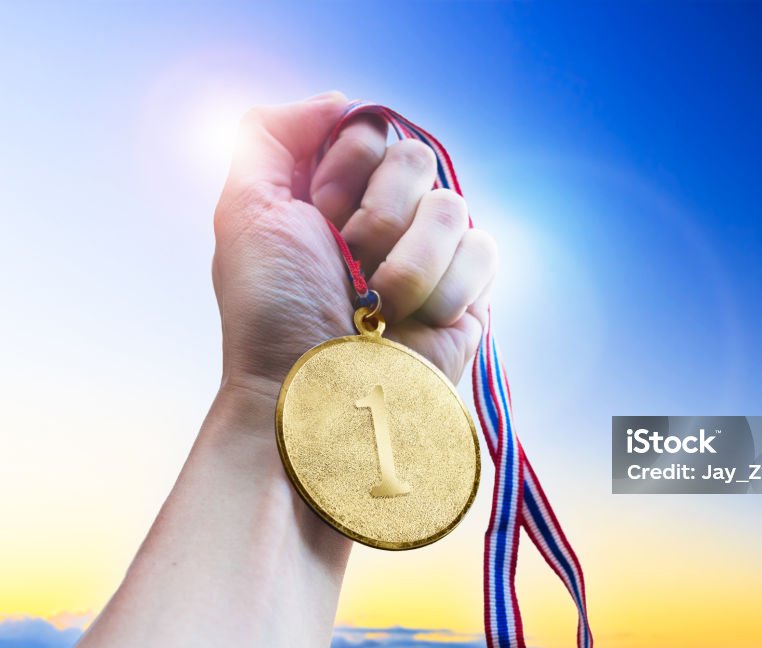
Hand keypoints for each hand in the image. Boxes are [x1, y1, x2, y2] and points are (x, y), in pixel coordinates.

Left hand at [213, 92, 496, 396]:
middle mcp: (386, 217)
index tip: (316, 219)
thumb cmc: (272, 314)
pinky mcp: (470, 293)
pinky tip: (416, 323)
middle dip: (375, 219)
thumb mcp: (244, 210)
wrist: (314, 399)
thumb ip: (269, 133)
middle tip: (348, 269)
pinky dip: (446, 290)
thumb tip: (341, 100)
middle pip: (415, 160)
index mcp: (334, 193)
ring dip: (407, 265)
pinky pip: (484, 250)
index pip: (369, 131)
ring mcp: (431, 253)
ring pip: (452, 206)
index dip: (344, 171)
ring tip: (378, 310)